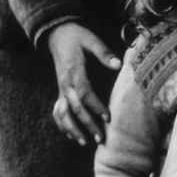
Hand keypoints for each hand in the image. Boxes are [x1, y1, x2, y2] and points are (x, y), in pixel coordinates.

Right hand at [47, 22, 120, 146]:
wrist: (57, 34)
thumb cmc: (77, 37)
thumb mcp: (91, 40)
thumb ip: (104, 53)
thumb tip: (119, 65)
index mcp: (74, 71)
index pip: (84, 93)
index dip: (95, 106)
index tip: (107, 117)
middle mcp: (65, 83)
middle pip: (75, 108)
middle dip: (87, 124)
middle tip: (100, 138)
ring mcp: (61, 89)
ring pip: (63, 114)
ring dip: (72, 129)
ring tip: (84, 142)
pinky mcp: (60, 91)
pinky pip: (57, 112)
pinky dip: (62, 125)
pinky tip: (71, 135)